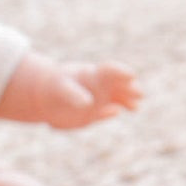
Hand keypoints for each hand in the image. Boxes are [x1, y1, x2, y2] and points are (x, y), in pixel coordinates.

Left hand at [0, 56, 142, 129]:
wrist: (45, 99)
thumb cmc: (55, 87)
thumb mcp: (61, 89)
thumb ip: (74, 94)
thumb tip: (87, 103)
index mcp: (93, 75)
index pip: (110, 70)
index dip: (121, 72)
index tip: (131, 75)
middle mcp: (100, 86)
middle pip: (119, 85)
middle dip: (130, 88)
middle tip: (139, 93)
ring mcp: (99, 100)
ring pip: (117, 99)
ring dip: (127, 101)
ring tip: (135, 107)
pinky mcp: (94, 114)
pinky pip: (105, 112)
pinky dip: (110, 112)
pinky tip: (116, 111)